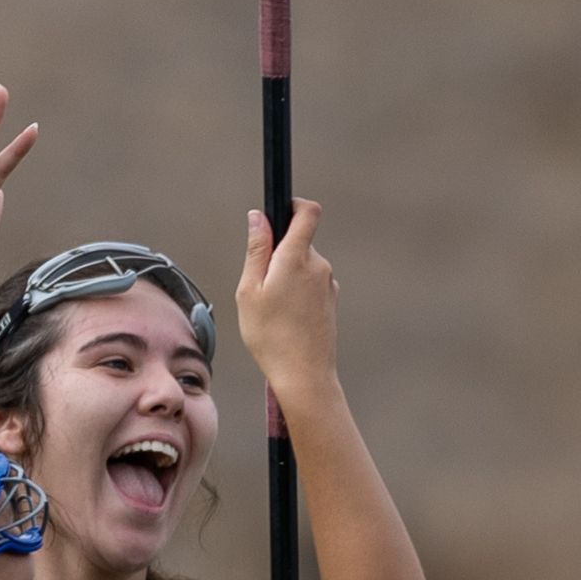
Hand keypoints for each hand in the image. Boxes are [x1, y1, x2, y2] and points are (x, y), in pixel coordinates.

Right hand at [235, 200, 336, 389]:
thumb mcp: (250, 290)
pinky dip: (296, 294)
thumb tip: (258, 217)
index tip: (278, 212)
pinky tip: (285, 319)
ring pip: (302, 266)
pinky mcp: (330, 301)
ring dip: (286, 277)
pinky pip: (310, 285)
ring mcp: (328, 284)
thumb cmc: (270, 335)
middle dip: (278, 254)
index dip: (293, 204)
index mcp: (296, 257)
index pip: (307, 211)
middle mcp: (318, 266)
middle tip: (260, 286)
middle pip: (299, 242)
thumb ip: (256, 250)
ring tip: (272, 310)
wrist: (303, 374)